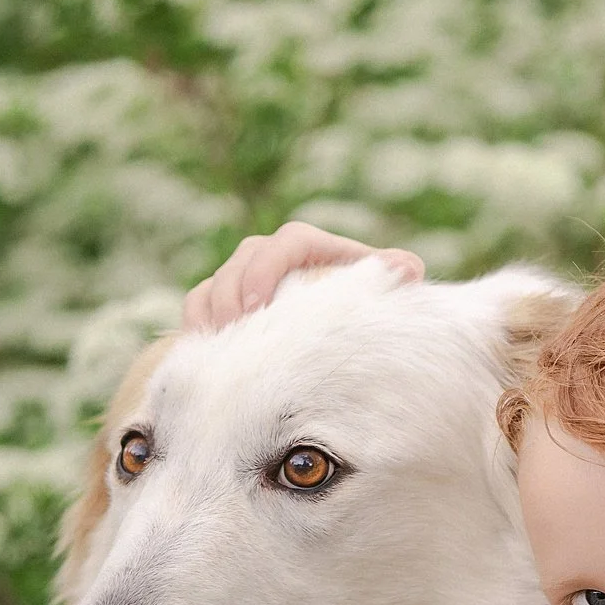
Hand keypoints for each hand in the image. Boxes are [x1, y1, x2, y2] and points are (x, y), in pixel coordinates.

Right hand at [183, 222, 424, 330]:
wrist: (348, 332)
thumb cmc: (370, 309)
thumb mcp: (384, 294)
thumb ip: (394, 278)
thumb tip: (409, 269)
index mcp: (311, 247)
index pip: (286, 245)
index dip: (266, 270)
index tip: (258, 305)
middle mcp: (272, 257)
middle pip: (241, 263)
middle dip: (232, 296)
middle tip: (233, 332)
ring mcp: (244, 280)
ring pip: (213, 288)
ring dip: (210, 316)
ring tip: (215, 352)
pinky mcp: (223, 306)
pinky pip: (198, 309)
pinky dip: (195, 330)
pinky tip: (200, 360)